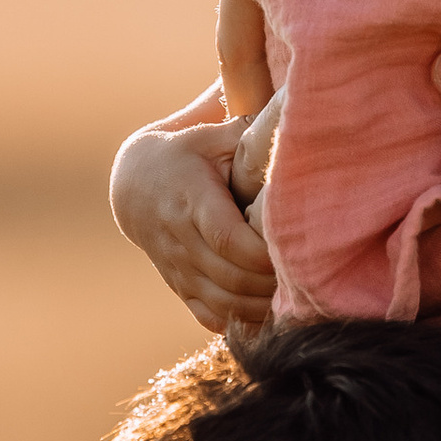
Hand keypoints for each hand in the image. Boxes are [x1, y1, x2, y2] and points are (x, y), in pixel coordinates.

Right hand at [109, 118, 277, 337]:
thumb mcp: (207, 135)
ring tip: (293, 295)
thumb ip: (244, 133)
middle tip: (307, 275)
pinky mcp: (179, 286)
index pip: (228, 240)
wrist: (133, 186)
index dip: (263, 254)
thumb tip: (287, 117)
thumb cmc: (182, 155)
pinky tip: (267, 314)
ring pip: (223, 303)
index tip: (295, 249)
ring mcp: (177, 268)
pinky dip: (240, 323)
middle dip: (270, 282)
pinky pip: (209, 317)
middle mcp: (180, 240)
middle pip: (231, 277)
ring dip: (260, 306)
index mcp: (192, 201)